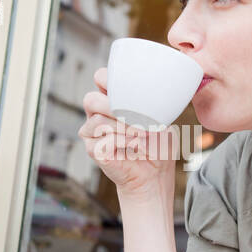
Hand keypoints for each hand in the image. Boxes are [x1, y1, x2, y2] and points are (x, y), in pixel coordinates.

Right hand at [78, 67, 176, 197]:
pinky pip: (101, 140)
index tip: (129, 87)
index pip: (100, 78)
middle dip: (113, 105)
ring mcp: (93, 133)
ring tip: (141, 134)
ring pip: (97, 120)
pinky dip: (121, 141)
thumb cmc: (157, 144)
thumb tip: (156, 87)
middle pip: (91, 99)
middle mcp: (98, 114)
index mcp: (112, 100)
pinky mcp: (94, 150)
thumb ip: (153, 102)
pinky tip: (134, 144)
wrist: (155, 173)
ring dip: (122, 126)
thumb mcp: (161, 117)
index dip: (108, 78)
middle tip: (135, 114)